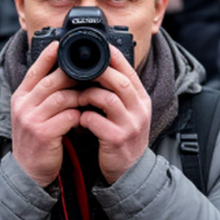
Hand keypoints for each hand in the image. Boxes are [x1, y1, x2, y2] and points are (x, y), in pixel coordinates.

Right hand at [11, 42, 81, 186]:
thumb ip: (43, 96)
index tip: (59, 44)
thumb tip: (64, 75)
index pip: (33, 71)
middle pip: (50, 81)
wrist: (27, 173)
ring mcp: (31, 120)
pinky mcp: (43, 134)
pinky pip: (67, 117)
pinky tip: (86, 117)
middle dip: (71, 75)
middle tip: (90, 71)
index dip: (46, 56)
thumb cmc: (36, 141)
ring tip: (92, 96)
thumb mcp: (33, 115)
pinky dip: (80, 115)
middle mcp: (22, 106)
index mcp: (20, 98)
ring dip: (79, 96)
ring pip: (61, 97)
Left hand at [78, 46, 151, 183]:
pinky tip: (79, 119)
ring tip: (78, 97)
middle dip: (100, 73)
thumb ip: (118, 94)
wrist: (130, 172)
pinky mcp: (117, 140)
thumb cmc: (122, 138)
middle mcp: (140, 111)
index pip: (130, 72)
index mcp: (141, 100)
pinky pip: (97, 121)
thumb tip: (99, 69)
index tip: (99, 48)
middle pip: (121, 82)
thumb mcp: (127, 113)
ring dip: (89, 95)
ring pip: (109, 99)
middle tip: (80, 70)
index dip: (114, 58)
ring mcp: (130, 126)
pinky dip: (84, 117)